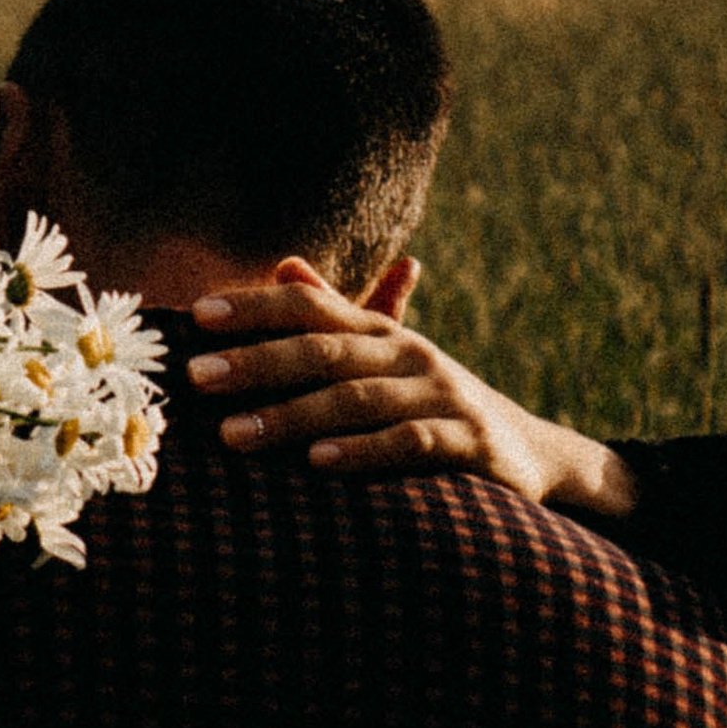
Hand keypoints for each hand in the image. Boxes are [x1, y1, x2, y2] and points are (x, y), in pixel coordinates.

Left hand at [186, 261, 636, 516]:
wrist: (530, 453)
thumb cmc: (430, 403)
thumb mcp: (383, 356)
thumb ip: (333, 315)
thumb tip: (282, 264)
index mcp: (379, 332)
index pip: (310, 308)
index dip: (255, 306)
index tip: (197, 314)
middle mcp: (407, 354)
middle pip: (324, 351)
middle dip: (256, 362)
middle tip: (196, 378)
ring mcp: (440, 396)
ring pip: (357, 399)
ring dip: (291, 416)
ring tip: (233, 434)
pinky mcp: (468, 444)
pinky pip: (410, 444)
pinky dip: (363, 451)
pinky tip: (318, 463)